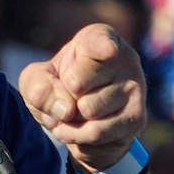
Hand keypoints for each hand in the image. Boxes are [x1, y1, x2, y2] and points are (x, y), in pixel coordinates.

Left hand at [19, 23, 146, 172]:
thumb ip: (38, 86)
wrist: (80, 122)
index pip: (99, 41)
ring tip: (75, 112)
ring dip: (71, 120)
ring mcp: (134, 87)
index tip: (108, 50)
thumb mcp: (36, 81)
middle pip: (76, 83)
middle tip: (69, 95)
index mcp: (98, 38)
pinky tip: (79, 129)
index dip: (101, 47)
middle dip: (62, 97)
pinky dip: (79, 136)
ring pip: (88, 110)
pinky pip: (97, 132)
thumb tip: (65, 109)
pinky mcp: (136, 117)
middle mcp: (124, 58)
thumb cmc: (58, 88)